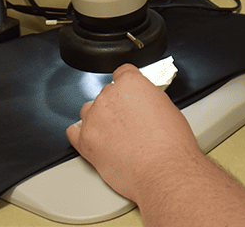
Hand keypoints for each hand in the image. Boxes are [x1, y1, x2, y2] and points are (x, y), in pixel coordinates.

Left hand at [66, 64, 201, 202]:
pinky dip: (82, 134)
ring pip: (89, 110)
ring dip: (99, 119)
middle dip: (116, 105)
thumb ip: (148, 99)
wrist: (163, 171)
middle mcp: (109, 96)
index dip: (128, 84)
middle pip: (106, 93)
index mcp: (131, 83)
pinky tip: (95, 139)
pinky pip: (73, 131)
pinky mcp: (84, 141)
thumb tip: (143, 103)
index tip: (130, 93)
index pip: (122, 72)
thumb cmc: (171, 145)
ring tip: (115, 135)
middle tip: (130, 122)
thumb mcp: (167, 108)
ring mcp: (94, 118)